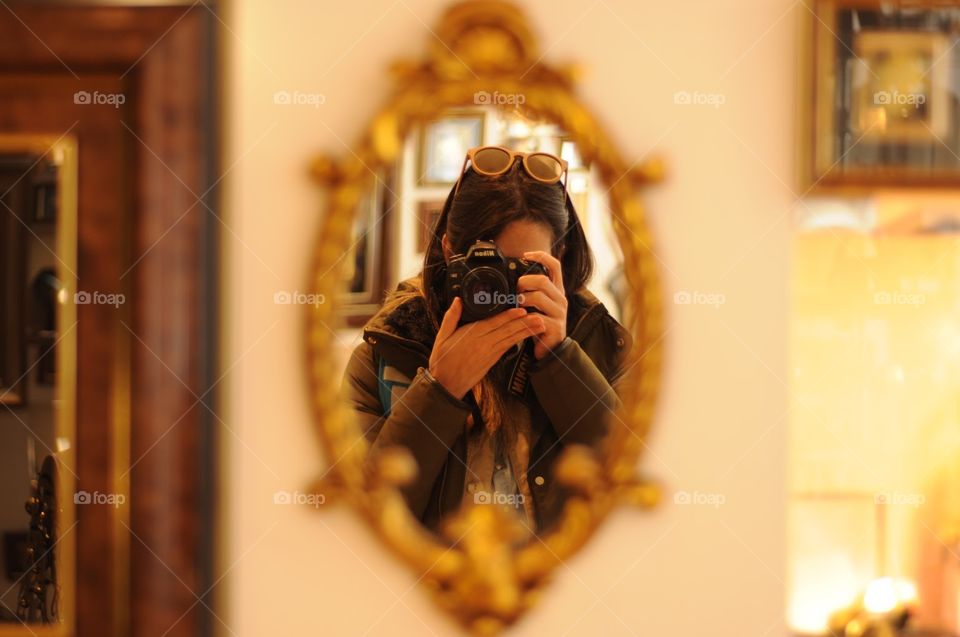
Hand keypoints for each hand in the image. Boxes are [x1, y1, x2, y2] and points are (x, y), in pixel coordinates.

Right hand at [428, 297, 546, 398]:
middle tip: (539, 317)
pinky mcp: (492, 361)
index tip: (521, 310)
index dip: (508, 316)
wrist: (446, 385)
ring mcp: (489, 353)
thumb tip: (458, 300)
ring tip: (539, 326)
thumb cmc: (443, 361)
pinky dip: (517, 341)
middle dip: (524, 323)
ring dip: (525, 332)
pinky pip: (507, 348)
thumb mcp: (442, 336)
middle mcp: (482, 344)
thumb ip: (451, 317)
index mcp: (471, 335)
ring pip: (510, 339)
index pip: (493, 323)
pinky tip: (526, 336)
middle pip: (506, 330)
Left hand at [518, 250, 566, 359]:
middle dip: (523, 283)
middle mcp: (561, 299)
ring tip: (517, 307)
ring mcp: (560, 313)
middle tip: (515, 292)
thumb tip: (513, 277)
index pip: (555, 265)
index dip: (541, 256)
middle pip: (542, 280)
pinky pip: (536, 317)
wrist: (549, 350)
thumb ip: (530, 290)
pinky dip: (525, 318)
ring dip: (522, 301)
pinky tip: (522, 321)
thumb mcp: (537, 304)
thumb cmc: (539, 324)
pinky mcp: (555, 327)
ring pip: (538, 297)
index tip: (525, 255)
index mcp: (557, 290)